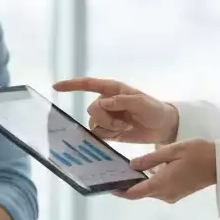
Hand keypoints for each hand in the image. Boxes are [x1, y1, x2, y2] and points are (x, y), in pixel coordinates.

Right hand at [53, 77, 178, 144]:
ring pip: (94, 123)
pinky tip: (120, 134)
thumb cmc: (154, 109)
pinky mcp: (109, 130)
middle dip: (105, 119)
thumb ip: (122, 101)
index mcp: (112, 89)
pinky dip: (107, 135)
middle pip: (92, 110)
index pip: (88, 84)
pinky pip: (98, 134)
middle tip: (124, 123)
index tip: (55, 87)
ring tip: (125, 127)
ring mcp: (107, 117)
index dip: (71, 85)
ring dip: (108, 128)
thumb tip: (103, 103)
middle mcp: (106, 102)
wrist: (163, 127)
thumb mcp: (141, 102)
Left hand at [117, 139, 217, 203]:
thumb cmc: (198, 153)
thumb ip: (150, 159)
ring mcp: (172, 195)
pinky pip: (159, 189)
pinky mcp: (178, 192)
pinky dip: (150, 182)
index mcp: (162, 184)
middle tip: (113, 172)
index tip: (106, 186)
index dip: (119, 191)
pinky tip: (144, 169)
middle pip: (140, 193)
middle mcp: (165, 194)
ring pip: (150, 190)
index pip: (134, 193)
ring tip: (125, 169)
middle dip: (126, 185)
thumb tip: (131, 165)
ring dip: (138, 183)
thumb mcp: (172, 150)